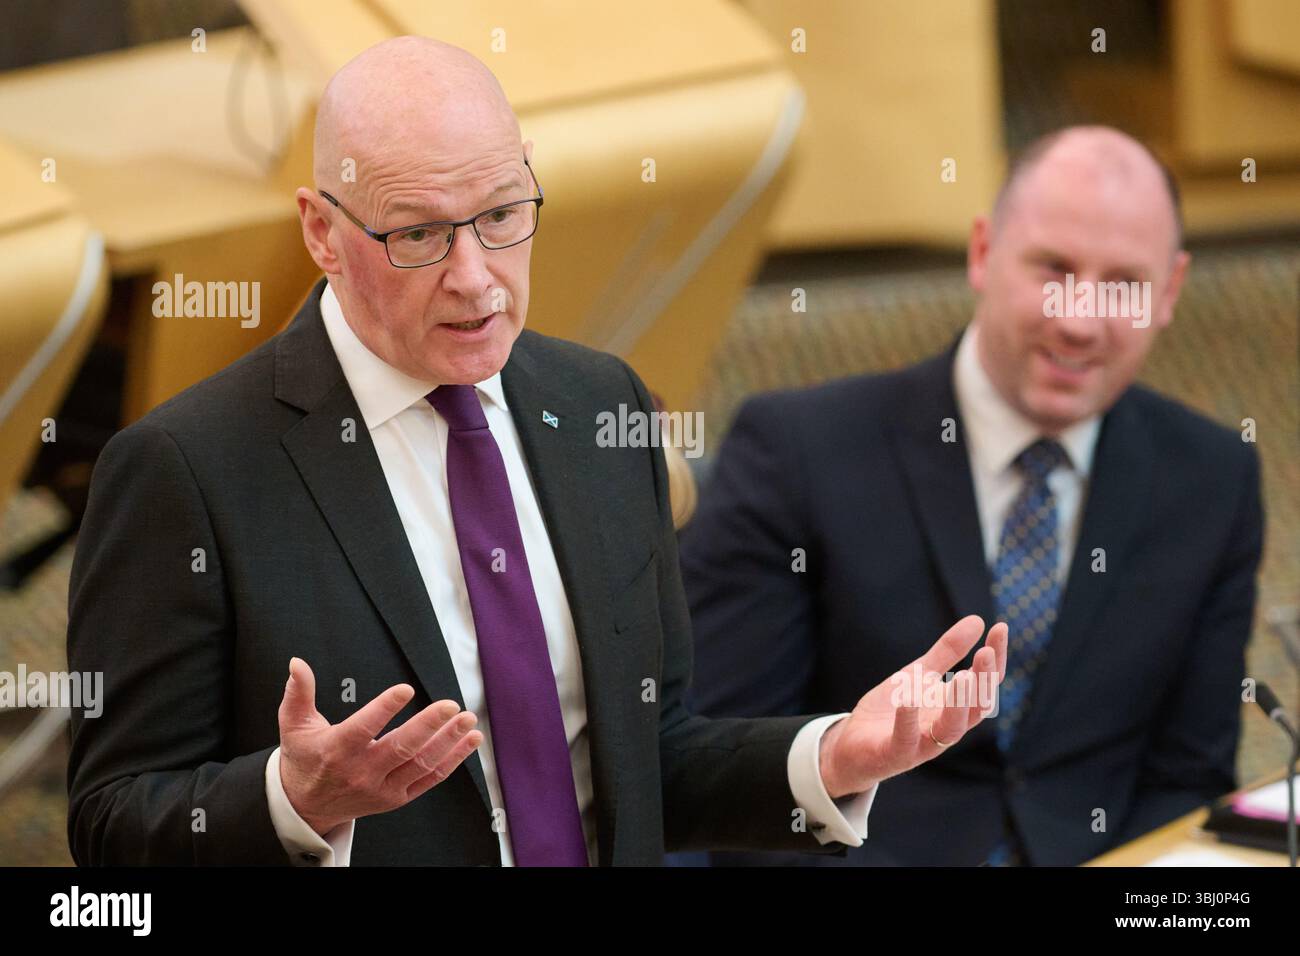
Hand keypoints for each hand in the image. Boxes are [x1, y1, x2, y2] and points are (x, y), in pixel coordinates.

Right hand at [277, 657, 482, 835]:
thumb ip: (298, 693)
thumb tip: (297, 663)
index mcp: (337, 750)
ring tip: (468, 720)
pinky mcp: (397, 798)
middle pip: (401, 748)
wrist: (307, 806)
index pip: (363, 728)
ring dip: (449, 742)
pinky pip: (430, 779)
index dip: (384, 709)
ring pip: (421, 764)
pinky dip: (452, 760)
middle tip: (450, 705)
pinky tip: (469, 741)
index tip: (405, 690)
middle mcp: (362, 772)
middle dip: (429, 726)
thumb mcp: (294, 725)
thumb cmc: (305, 759)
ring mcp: (382, 788)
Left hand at [819, 615, 1006, 798]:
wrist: (854, 745)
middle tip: (985, 653)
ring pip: (951, 729)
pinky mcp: (895, 753)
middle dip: (984, 682)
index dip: (996, 658)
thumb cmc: (894, 710)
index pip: (985, 684)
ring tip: (964, 676)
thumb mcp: (920, 674)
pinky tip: (909, 697)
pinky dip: (909, 719)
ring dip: (959, 705)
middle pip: (977, 708)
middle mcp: (945, 727)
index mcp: (955, 707)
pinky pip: (906, 740)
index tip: (1000, 628)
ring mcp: (923, 743)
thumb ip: (947, 652)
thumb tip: (977, 620)